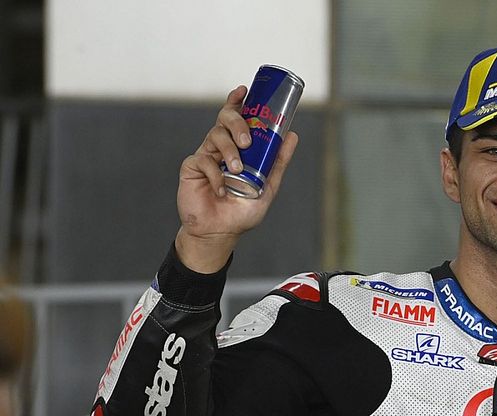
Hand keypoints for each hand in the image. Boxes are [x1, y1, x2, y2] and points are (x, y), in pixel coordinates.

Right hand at [175, 86, 298, 271]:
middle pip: (225, 119)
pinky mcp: (192, 168)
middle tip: (247, 141)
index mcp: (237, 147)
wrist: (220, 232)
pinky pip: (203, 160)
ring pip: (215, 135)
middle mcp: (221, 147)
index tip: (244, 89)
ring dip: (229, 151)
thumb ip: (278, 162)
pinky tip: (222, 189)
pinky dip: (215, 174)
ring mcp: (205, 155)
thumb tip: (292, 135)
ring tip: (236, 169)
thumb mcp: (267, 186)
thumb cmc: (242, 210)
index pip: (236, 116)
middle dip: (237, 123)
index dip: (237, 100)